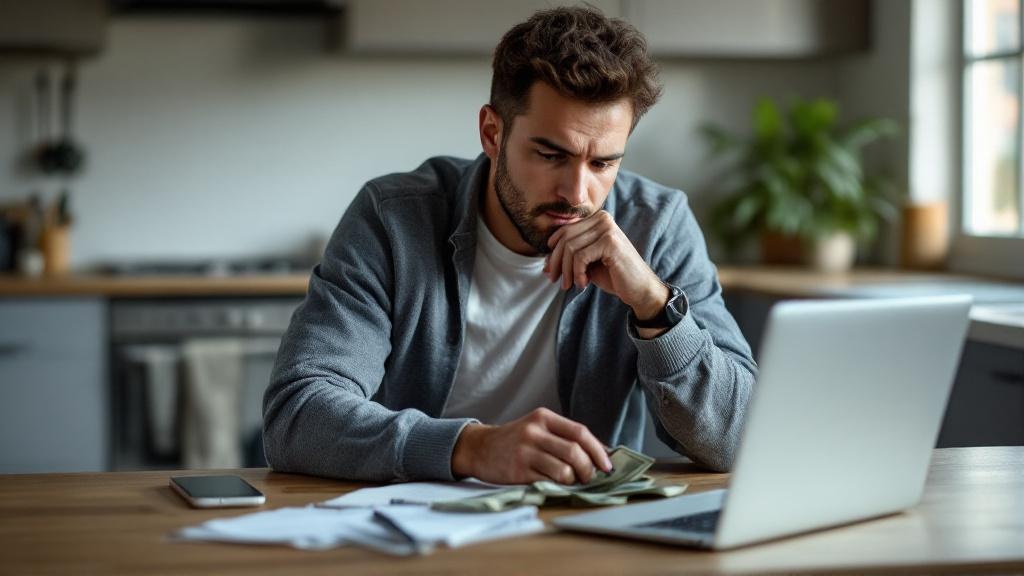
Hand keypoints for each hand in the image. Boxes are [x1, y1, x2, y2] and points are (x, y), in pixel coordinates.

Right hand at [451, 408, 613, 484]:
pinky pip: (548, 481)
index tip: (607, 465)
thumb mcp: (538, 428)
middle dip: (589, 469)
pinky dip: (558, 486)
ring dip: (574, 480)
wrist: (479, 448)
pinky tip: (555, 484)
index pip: (580, 432)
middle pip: (575, 452)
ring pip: (564, 470)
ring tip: (571, 481)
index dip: (598, 450)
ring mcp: (525, 451)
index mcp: (543, 417)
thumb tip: (601, 453)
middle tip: (589, 477)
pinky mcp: (518, 470)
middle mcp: (534, 431)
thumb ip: (564, 437)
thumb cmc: (516, 440)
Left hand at [544, 211, 668, 322]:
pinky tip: (584, 283)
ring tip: (570, 285)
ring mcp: (607, 228)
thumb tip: (545, 260)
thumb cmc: (613, 275)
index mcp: (597, 219)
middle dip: (556, 262)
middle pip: (565, 238)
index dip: (553, 251)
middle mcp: (602, 218)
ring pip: (570, 248)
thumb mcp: (588, 262)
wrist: (639, 289)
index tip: (550, 270)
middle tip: (554, 280)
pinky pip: (580, 257)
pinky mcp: (610, 242)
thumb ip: (570, 255)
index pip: (565, 230)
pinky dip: (578, 273)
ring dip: (567, 271)